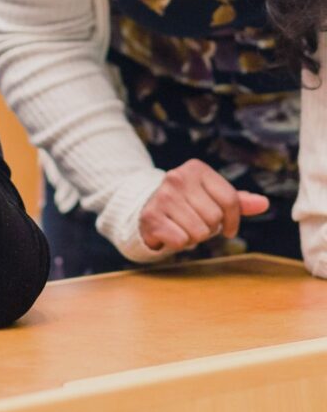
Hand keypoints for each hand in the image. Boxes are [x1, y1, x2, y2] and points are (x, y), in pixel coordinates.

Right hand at [138, 159, 269, 252]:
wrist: (148, 210)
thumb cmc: (187, 205)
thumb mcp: (212, 198)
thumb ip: (238, 201)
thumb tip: (264, 203)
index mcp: (196, 168)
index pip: (230, 200)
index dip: (233, 220)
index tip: (227, 228)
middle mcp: (177, 177)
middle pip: (214, 217)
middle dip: (209, 227)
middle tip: (196, 222)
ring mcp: (162, 196)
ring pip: (199, 231)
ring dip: (194, 236)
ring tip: (183, 226)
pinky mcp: (151, 216)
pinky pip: (181, 241)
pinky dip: (179, 243)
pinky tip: (171, 232)